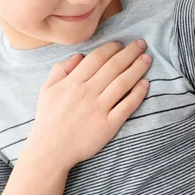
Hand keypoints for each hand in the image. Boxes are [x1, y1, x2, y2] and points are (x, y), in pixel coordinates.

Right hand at [29, 40, 151, 170]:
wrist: (50, 151)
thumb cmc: (49, 119)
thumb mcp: (47, 90)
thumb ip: (61, 69)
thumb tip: (79, 55)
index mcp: (72, 83)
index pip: (96, 58)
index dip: (111, 48)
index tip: (121, 43)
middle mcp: (87, 93)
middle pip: (113, 67)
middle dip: (130, 53)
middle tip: (142, 44)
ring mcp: (99, 109)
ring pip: (123, 83)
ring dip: (137, 68)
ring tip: (147, 59)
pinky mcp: (108, 125)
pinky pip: (127, 106)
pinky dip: (138, 93)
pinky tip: (146, 83)